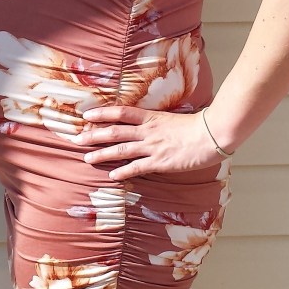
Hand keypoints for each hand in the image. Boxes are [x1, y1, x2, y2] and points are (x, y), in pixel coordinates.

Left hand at [80, 106, 226, 179]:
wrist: (212, 135)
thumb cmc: (195, 125)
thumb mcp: (170, 118)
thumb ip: (156, 122)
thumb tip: (143, 122)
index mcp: (150, 117)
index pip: (120, 112)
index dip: (102, 113)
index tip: (86, 115)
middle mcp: (147, 131)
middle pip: (114, 132)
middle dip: (93, 135)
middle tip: (76, 139)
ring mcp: (152, 147)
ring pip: (121, 150)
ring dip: (102, 154)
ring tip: (87, 158)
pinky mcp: (160, 162)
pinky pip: (137, 167)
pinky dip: (123, 171)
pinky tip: (112, 176)